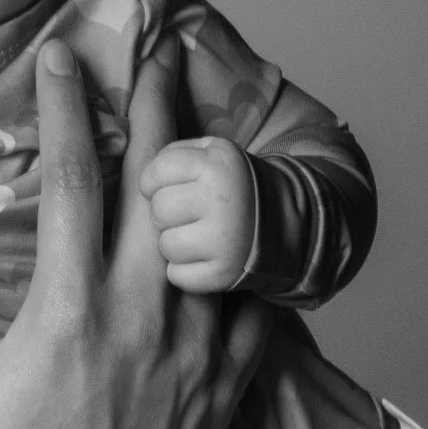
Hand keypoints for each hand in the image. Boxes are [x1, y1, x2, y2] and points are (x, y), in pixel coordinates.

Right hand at [0, 36, 272, 428]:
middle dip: (162, 104)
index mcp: (68, 309)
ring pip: (215, 234)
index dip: (68, 106)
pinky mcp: (229, 391)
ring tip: (207, 125)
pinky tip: (242, 240)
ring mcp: (197, 353)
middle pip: (163, 182)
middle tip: (163, 49)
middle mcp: (143, 316)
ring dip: (207, 171)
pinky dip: (246, 262)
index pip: (74, 178)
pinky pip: (254, 306)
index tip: (64, 55)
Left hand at [145, 138, 255, 294]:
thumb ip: (174, 152)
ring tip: (196, 236)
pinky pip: (177, 275)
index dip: (152, 182)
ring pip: (165, 245)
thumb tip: (139, 171)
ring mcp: (226, 239)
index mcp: (218, 164)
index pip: (154, 173)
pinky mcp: (225, 273)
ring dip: (174, 243)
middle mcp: (223, 199)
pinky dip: (184, 271)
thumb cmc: (236, 186)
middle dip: (165, 214)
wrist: (289, 223)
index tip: (166, 188)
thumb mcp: (215, 152)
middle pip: (158, 210)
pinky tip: (202, 258)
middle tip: (186, 215)